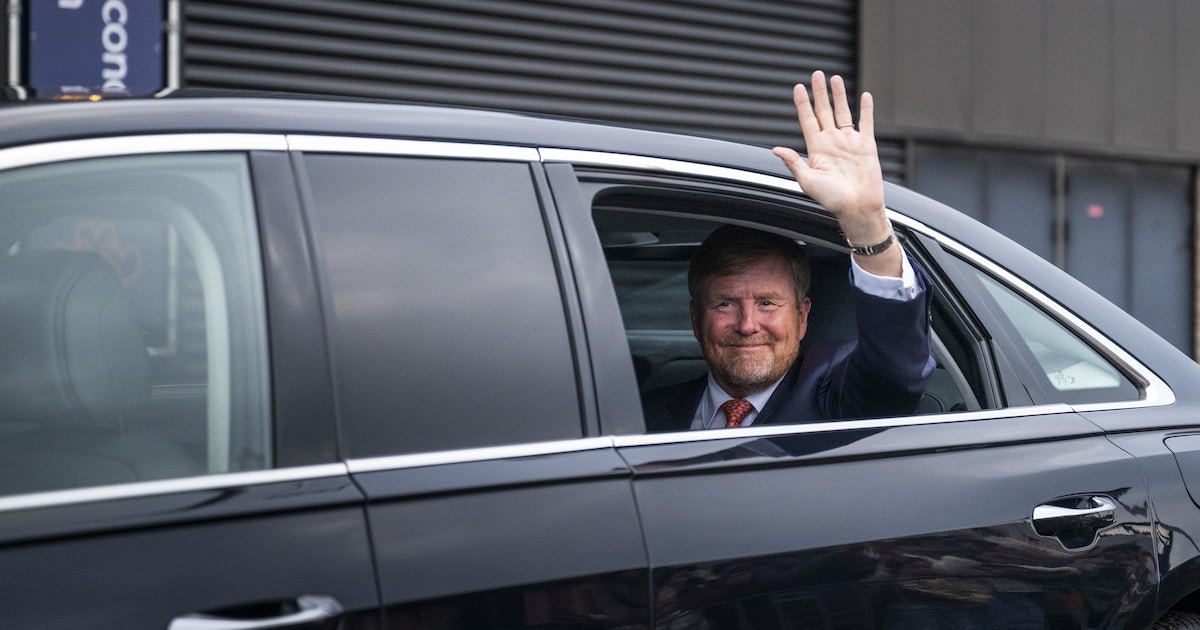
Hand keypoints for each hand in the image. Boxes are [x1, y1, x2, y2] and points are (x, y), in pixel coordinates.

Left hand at [773, 71, 900, 275]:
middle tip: (816, 74)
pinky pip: (865, 123)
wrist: (857, 208)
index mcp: (816, 149)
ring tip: (835, 78)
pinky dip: (865, 109)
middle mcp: (831, 142)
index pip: (807, 120)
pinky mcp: (866, 145)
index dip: (803, 104)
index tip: (798, 87)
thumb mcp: (807, 181)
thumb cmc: (832, 200)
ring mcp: (849, 142)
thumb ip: (793, 163)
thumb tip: (775, 149)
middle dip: (820, 93)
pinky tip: (864, 95)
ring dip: (839, 95)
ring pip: (843, 113)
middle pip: (824, 111)